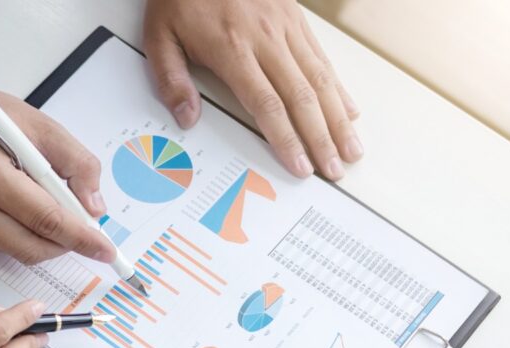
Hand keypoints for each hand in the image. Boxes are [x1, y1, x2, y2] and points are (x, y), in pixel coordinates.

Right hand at [0, 54, 115, 265]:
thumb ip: (77, 164)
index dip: (80, 237)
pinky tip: (31, 212)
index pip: (45, 218)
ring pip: (17, 251)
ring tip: (59, 217)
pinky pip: (2, 245)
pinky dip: (25, 236)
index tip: (105, 250)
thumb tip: (94, 209)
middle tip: (86, 233)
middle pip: (31, 246)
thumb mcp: (42, 127)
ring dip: (46, 243)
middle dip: (65, 245)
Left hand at [144, 0, 361, 180]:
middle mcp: (266, 38)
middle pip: (302, 97)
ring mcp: (286, 26)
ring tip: (350, 148)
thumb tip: (187, 117)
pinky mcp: (296, 17)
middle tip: (334, 169)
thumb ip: (171, 79)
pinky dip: (338, 87)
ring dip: (338, 118)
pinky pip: (322, 57)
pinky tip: (347, 109)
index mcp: (232, 48)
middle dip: (321, 139)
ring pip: (320, 79)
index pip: (267, 104)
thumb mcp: (159, 35)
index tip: (300, 165)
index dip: (287, 139)